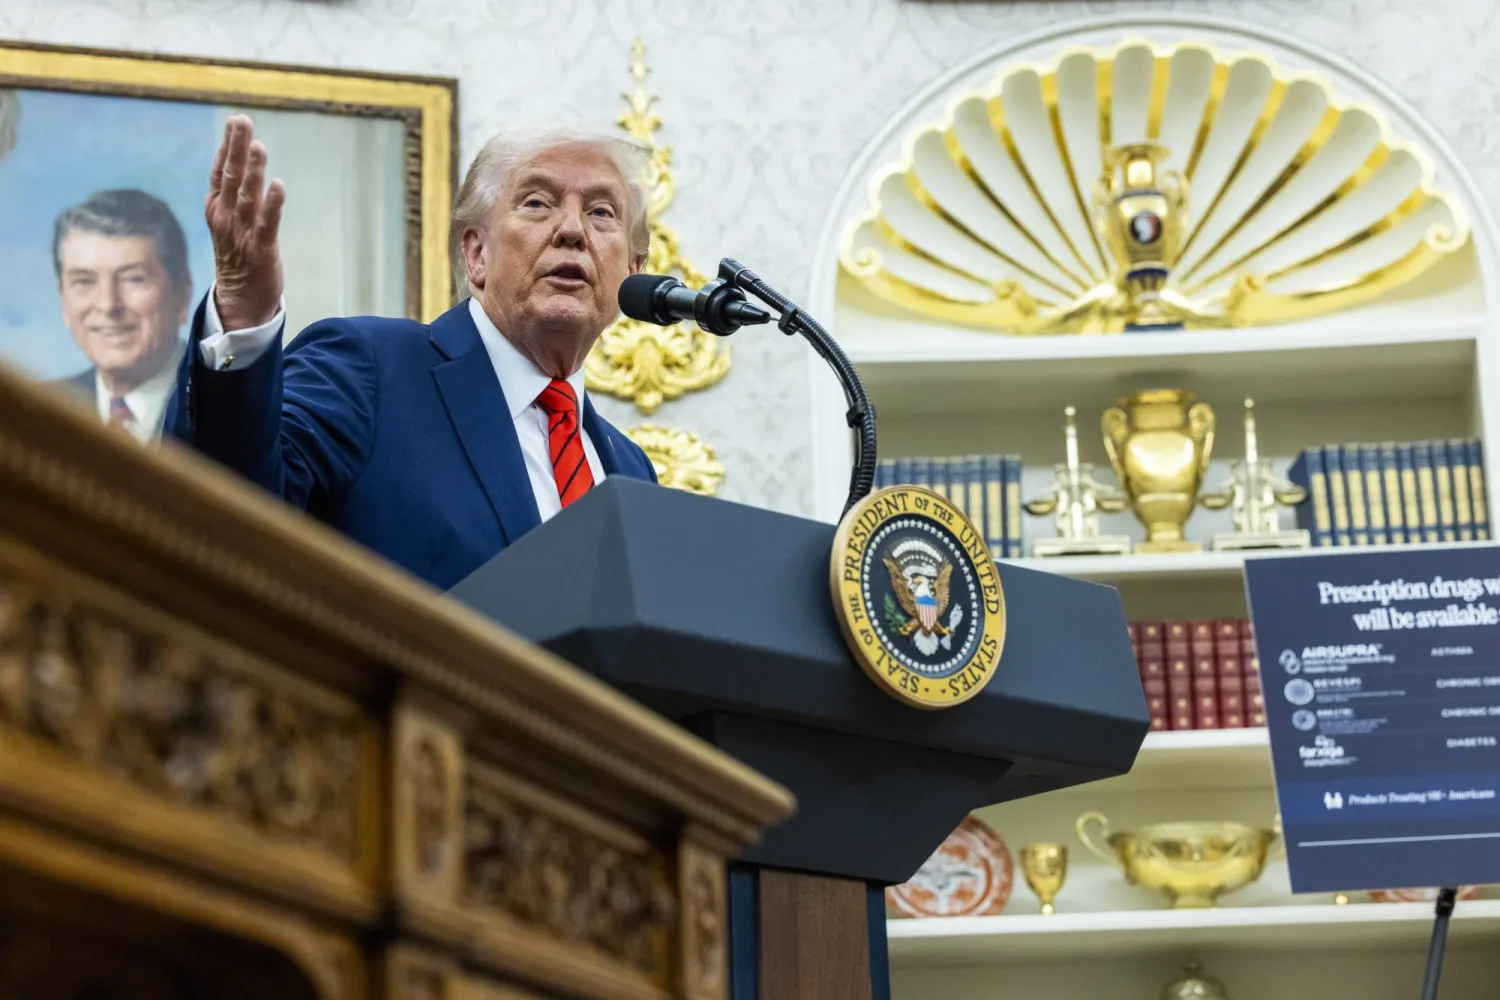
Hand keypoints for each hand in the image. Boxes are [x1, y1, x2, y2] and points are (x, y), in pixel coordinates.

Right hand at [205, 115, 284, 330]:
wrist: (239, 301)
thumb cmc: (238, 257)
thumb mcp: (229, 222)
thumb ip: (233, 195)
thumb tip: (239, 163)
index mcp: (216, 209)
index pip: (220, 172)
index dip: (228, 146)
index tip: (235, 121)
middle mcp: (225, 218)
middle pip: (230, 177)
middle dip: (237, 147)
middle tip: (242, 120)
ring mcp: (242, 234)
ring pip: (247, 196)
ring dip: (253, 170)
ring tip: (258, 145)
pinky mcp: (261, 249)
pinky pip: (267, 223)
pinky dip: (273, 203)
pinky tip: (278, 184)